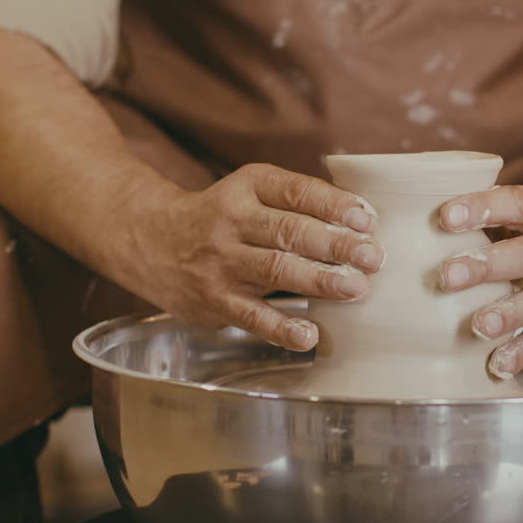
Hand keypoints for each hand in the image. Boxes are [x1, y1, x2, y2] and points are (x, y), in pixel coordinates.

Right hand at [125, 164, 384, 350]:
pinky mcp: (215, 299)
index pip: (296, 192)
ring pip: (274, 269)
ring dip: (319, 281)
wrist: (150, 241)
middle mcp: (232, 221)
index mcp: (248, 187)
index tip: (366, 219)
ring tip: (355, 288)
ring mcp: (221, 262)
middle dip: (336, 245)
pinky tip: (309, 335)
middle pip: (289, 231)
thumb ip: (298, 201)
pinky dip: (281, 328)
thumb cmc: (221, 216)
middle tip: (372, 257)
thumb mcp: (251, 191)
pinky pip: (251, 316)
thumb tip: (362, 223)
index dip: (334, 205)